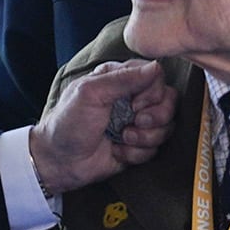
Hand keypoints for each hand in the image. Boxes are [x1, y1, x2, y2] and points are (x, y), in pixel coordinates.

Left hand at [29, 59, 175, 193]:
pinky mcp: (138, 146)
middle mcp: (132, 99)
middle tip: (135, 121)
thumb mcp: (90, 93)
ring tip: (122, 138)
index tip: (135, 103)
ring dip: (145, 137)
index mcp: (120, 79)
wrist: (60, 162)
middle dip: (156, 116)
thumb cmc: (68, 122)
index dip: (153, 91)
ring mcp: (137, 123)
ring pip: (166, 127)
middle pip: (169, 101)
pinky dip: (136, 153)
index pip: (156, 76)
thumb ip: (123, 79)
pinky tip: (118, 151)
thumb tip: (156, 67)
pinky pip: (156, 149)